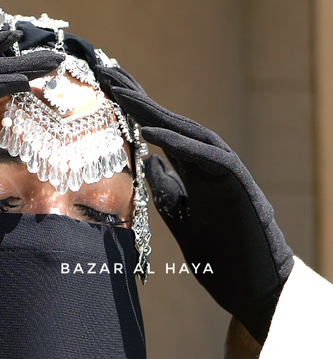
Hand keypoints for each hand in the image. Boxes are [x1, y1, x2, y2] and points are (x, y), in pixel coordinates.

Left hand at [93, 59, 292, 343]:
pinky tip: (151, 131)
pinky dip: (179, 144)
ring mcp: (225, 172)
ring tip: (122, 94)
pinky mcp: (238, 186)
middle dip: (138, 97)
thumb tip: (148, 162)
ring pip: (188, 132)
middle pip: (170, 122)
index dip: (130, 109)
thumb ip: (167, 189)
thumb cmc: (223, 256)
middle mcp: (209, 164)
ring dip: (154, 111)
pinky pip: (207, 158)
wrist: (256, 287)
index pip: (159, 131)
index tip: (101, 88)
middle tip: (105, 72)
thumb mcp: (182, 218)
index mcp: (193, 170)